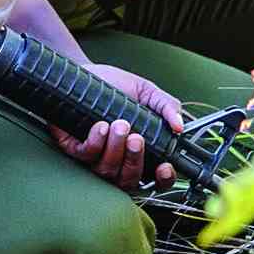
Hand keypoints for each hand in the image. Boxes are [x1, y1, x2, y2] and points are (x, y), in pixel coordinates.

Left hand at [48, 64, 184, 191]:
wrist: (83, 73)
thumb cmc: (115, 86)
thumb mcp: (147, 92)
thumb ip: (167, 106)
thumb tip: (179, 126)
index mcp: (140, 152)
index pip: (155, 179)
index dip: (162, 180)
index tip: (165, 167)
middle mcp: (118, 160)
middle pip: (130, 180)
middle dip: (135, 160)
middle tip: (136, 138)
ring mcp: (95, 158)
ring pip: (107, 171)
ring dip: (115, 150)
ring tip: (119, 124)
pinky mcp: (74, 148)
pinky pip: (86, 155)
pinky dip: (95, 143)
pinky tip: (101, 126)